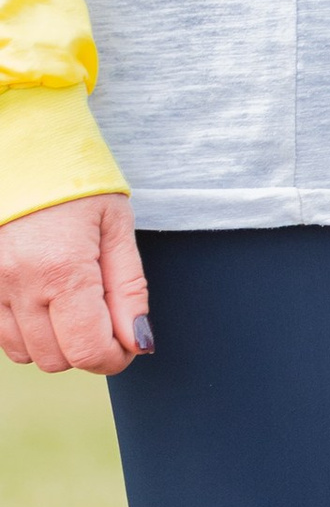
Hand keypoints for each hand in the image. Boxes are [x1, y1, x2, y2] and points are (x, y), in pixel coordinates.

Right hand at [0, 191, 150, 374]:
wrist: (22, 147)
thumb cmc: (76, 181)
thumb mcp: (117, 227)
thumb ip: (129, 290)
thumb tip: (139, 341)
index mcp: (62, 269)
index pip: (89, 351)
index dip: (117, 357)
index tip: (129, 342)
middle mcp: (19, 283)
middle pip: (57, 359)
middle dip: (88, 349)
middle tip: (106, 318)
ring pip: (25, 353)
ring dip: (56, 343)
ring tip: (74, 305)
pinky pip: (1, 334)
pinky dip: (27, 332)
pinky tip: (46, 303)